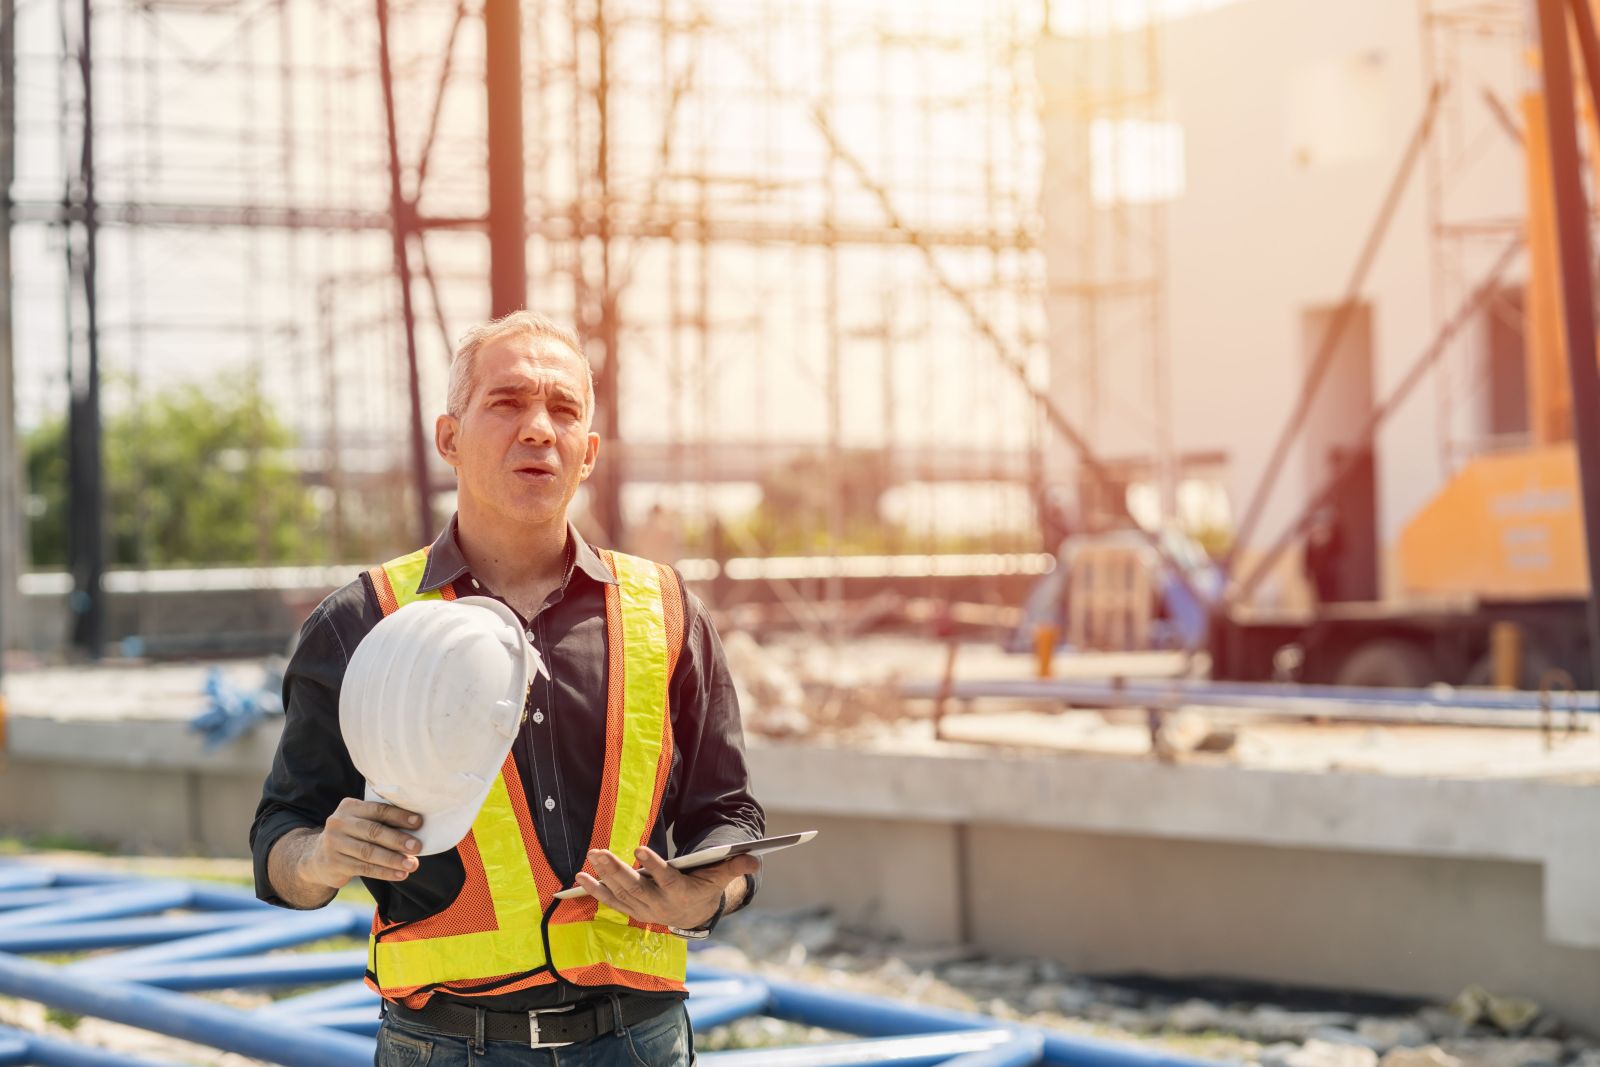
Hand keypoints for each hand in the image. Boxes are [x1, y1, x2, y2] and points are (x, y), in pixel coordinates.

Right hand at [300, 798, 423, 887]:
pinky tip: (399, 875)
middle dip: (398, 840)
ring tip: (412, 865)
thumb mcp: (360, 822)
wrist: (318, 858)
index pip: (378, 810)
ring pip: (369, 852)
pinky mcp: (334, 863)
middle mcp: (339, 823)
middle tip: (417, 847)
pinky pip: (364, 868)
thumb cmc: (352, 836)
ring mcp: (334, 844)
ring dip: (393, 860)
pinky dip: (384, 872)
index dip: (399, 816)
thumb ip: (381, 821)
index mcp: (349, 807)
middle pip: (373, 832)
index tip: (418, 822)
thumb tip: (417, 827)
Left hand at [575, 846, 759, 928]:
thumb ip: (735, 866)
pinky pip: (610, 900)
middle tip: (599, 852)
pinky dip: (595, 890)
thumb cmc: (704, 887)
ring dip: (602, 876)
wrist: (692, 916)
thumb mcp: (720, 878)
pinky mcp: (631, 909)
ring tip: (590, 858)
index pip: (665, 880)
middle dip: (616, 870)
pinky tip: (580, 876)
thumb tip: (757, 858)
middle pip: (635, 887)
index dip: (653, 866)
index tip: (640, 849)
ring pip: (620, 892)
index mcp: (680, 893)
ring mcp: (642, 908)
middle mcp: (658, 904)